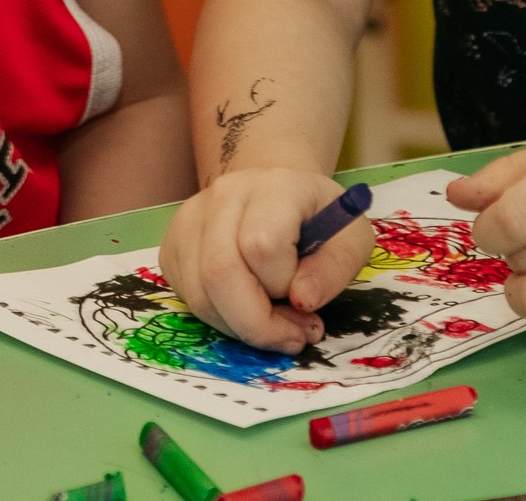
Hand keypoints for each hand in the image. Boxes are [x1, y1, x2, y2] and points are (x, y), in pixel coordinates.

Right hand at [158, 168, 376, 353]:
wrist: (279, 196)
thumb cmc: (319, 221)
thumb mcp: (350, 240)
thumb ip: (334, 270)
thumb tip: (302, 302)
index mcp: (275, 186)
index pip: (262, 245)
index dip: (284, 285)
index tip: (307, 298)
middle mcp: (225, 194)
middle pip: (220, 272)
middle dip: (258, 324)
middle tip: (292, 338)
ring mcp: (192, 218)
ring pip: (200, 294)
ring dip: (240, 327)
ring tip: (274, 325)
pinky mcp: (174, 245)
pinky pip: (188, 299)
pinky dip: (221, 320)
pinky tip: (248, 311)